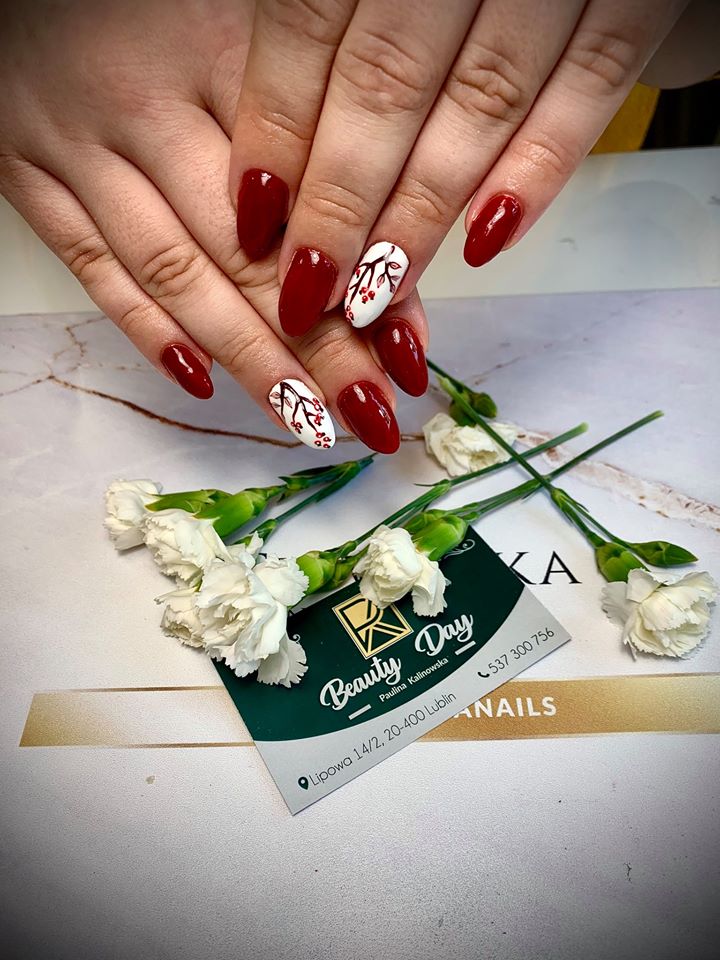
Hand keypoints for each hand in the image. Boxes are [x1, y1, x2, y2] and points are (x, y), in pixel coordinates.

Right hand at [0, 0, 426, 453]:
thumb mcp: (230, 18)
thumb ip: (300, 113)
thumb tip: (380, 231)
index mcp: (216, 56)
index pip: (307, 197)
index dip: (361, 281)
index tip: (405, 353)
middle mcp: (146, 107)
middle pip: (247, 253)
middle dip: (317, 346)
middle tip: (367, 412)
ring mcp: (77, 144)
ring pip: (174, 272)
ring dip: (246, 357)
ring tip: (306, 420)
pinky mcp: (24, 170)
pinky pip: (89, 264)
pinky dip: (145, 328)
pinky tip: (201, 379)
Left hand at [231, 0, 695, 335]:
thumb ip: (345, 35)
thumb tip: (275, 163)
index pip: (310, 21)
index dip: (279, 128)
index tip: (255, 219)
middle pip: (386, 81)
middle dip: (340, 200)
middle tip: (309, 289)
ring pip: (478, 100)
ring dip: (420, 212)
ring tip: (375, 293)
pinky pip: (588, 90)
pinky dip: (535, 172)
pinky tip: (483, 245)